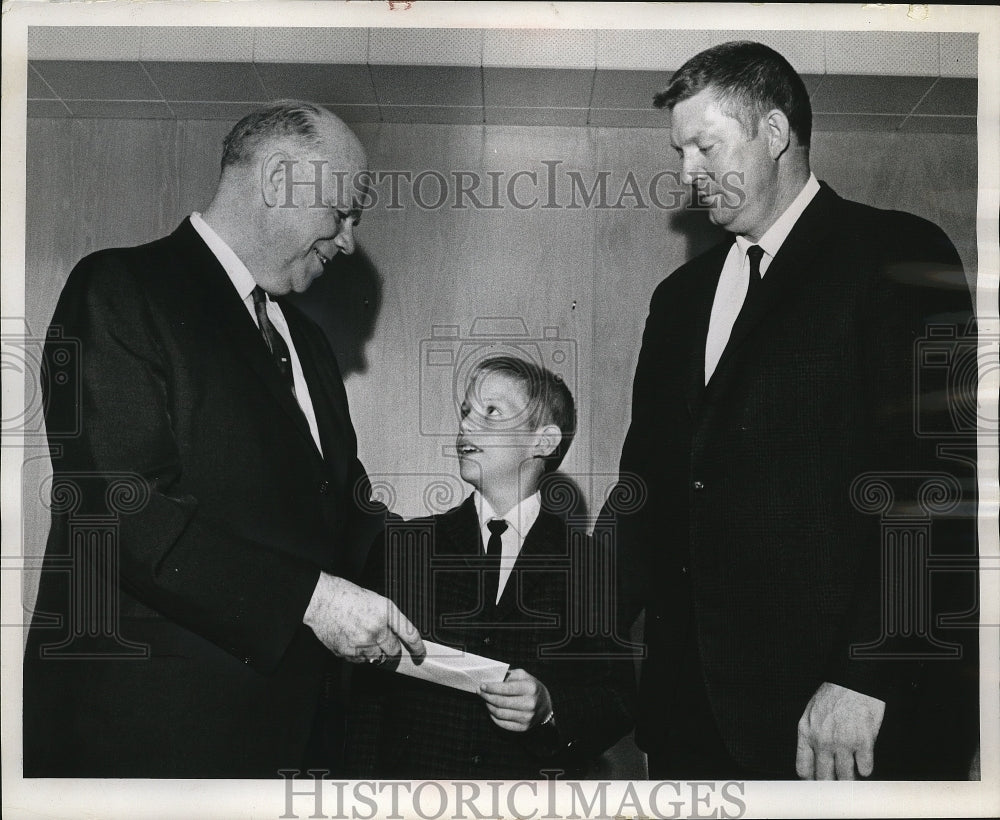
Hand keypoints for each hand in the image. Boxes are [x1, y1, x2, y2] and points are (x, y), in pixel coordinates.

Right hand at [302, 572, 424, 664]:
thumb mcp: (376, 601)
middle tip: (381, 638)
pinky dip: (359, 654)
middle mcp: (375, 629)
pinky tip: (352, 639)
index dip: (417, 647)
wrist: (322, 600)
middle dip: (390, 647)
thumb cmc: (347, 596)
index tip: (420, 653)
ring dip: (374, 651)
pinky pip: (360, 660)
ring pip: (377, 658)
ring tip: (363, 636)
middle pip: (393, 651)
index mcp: (385, 613)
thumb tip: (398, 636)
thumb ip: (389, 619)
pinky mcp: (347, 652)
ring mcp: (361, 643)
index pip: (409, 634)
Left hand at [479, 668, 552, 731]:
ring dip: (488, 706)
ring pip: (499, 713)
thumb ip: (508, 675)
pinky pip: (502, 723)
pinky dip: (493, 716)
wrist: (544, 705)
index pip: (506, 689)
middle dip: (487, 696)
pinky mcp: (523, 727)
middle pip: (501, 702)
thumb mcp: (523, 676)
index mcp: (530, 688)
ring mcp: (527, 717)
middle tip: (480, 692)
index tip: (482, 685)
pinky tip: (491, 709)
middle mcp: (530, 704)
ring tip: (485, 700)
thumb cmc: (530, 687)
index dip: (491, 687)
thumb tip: (490, 679)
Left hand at [796, 681, 884, 779]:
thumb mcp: (811, 713)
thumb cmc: (833, 695)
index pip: (803, 768)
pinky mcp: (863, 742)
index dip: (811, 779)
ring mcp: (843, 743)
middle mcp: (823, 741)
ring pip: (845, 777)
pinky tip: (863, 762)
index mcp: (806, 733)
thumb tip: (812, 760)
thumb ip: (809, 736)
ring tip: (852, 774)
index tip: (817, 784)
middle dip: (831, 784)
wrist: (853, 681)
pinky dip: (865, 769)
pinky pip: (865, 769)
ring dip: (849, 778)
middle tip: (837, 785)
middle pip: (824, 778)